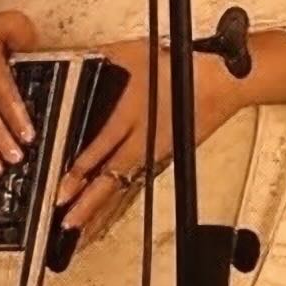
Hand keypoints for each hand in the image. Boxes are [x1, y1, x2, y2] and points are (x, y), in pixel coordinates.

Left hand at [55, 37, 248, 237]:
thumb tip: (78, 59)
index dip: (81, 170)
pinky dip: (115, 201)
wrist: (223, 82)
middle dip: (87, 202)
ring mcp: (154, 153)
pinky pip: (132, 182)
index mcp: (133, 115)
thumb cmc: (182, 67)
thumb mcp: (132, 53)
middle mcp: (143, 140)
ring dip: (100, 210)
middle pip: (112, 178)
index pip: (103, 148)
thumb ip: (101, 59)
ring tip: (80, 232)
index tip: (63, 187)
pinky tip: (102, 215)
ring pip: (122, 187)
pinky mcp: (161, 157)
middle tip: (65, 220)